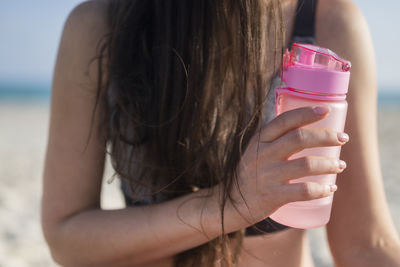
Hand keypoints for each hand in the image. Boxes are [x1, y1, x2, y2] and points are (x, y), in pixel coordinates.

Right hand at [231, 106, 348, 223]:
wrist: (232, 203)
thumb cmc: (252, 173)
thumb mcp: (256, 150)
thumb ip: (275, 139)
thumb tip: (307, 125)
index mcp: (260, 139)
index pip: (284, 120)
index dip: (306, 113)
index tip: (326, 110)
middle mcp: (263, 154)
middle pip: (299, 139)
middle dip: (326, 136)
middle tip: (343, 138)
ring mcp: (268, 175)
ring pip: (306, 165)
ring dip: (329, 164)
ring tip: (341, 166)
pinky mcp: (273, 196)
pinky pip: (303, 191)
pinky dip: (321, 189)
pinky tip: (330, 189)